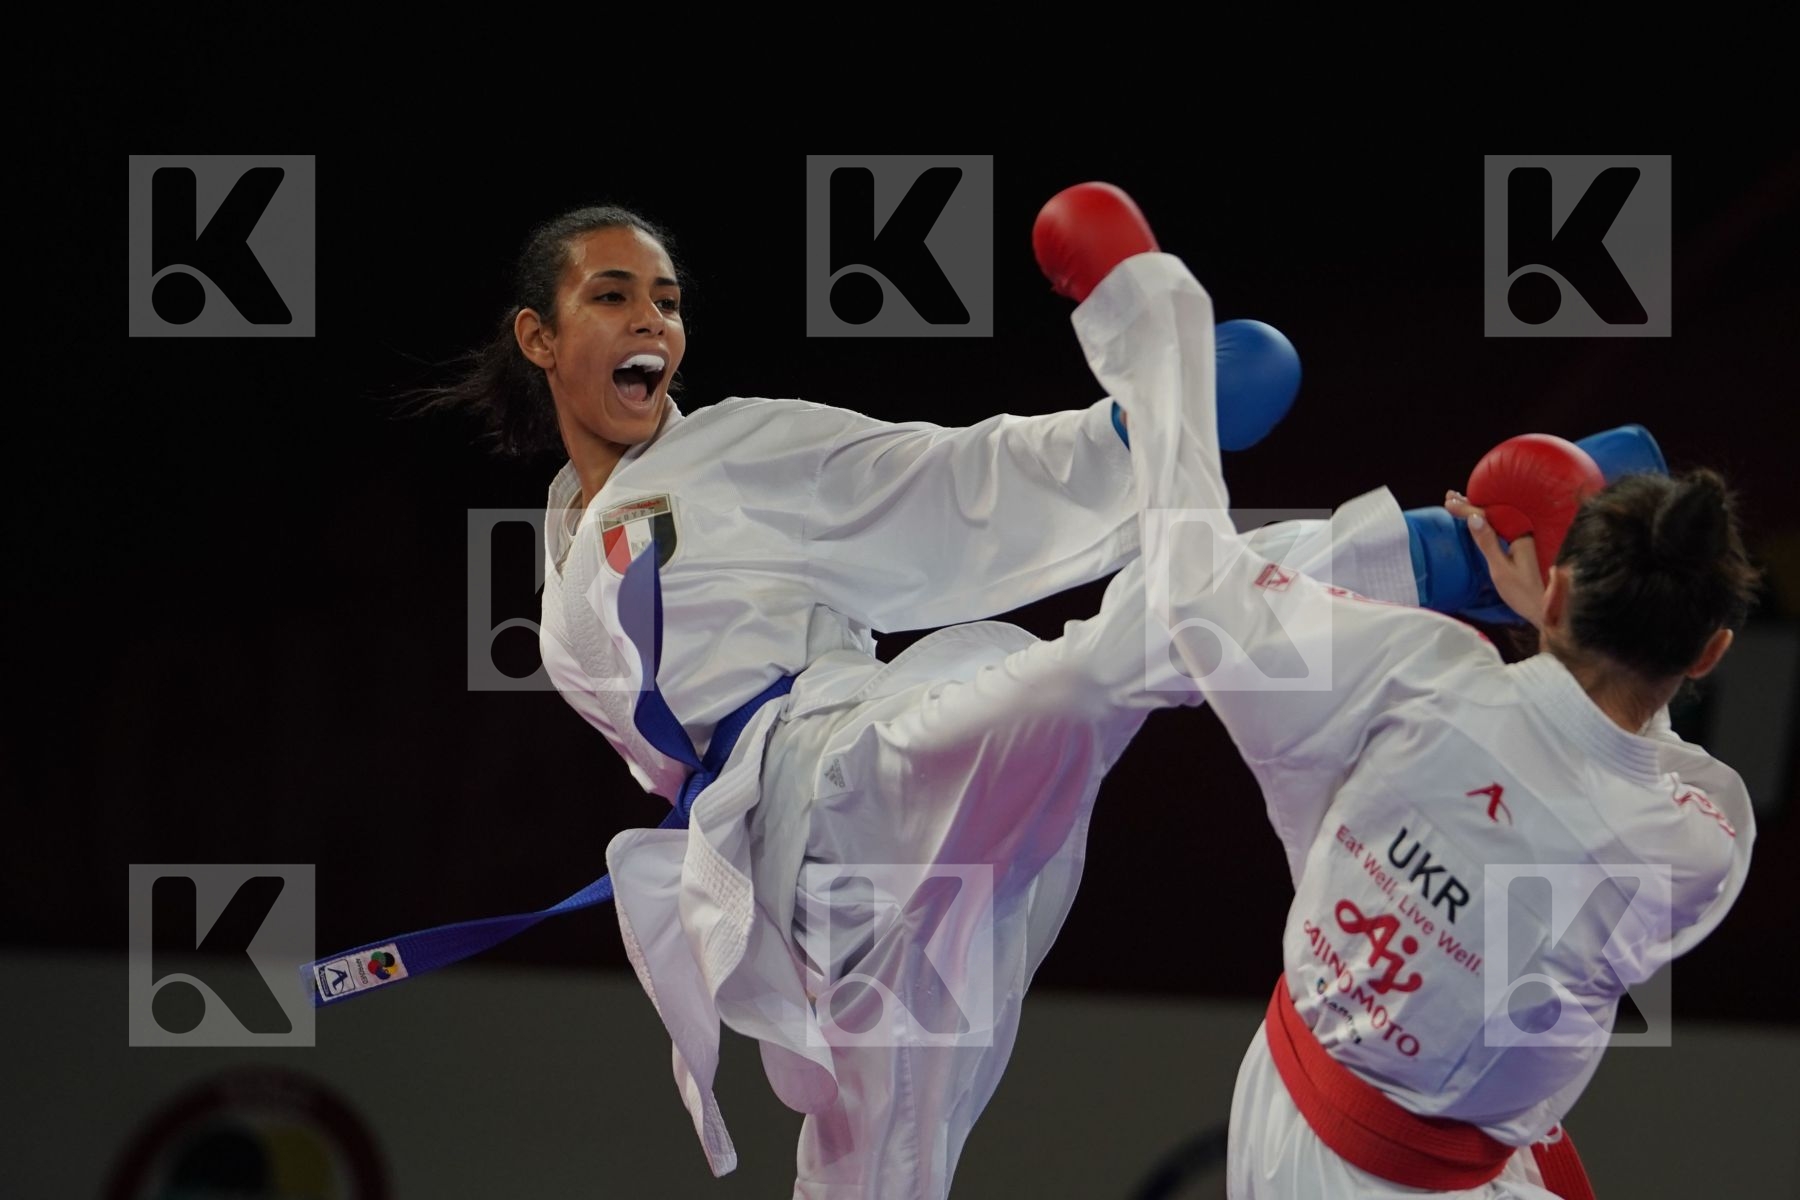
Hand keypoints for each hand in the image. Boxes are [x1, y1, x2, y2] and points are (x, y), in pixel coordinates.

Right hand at [1444, 490, 1546, 627]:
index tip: (1448, 503)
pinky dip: (1485, 522)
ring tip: (1460, 502)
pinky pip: (1500, 527)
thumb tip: (1474, 518)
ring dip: (1477, 511)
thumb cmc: (1523, 593)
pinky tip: (1477, 520)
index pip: (1489, 516)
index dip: (1467, 509)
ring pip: (1496, 519)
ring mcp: (1522, 540)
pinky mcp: (1519, 547)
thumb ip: (1487, 543)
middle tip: (1450, 496)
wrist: (1544, 610)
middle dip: (1471, 504)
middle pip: (1494, 512)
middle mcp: (1523, 533)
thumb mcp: (1501, 569)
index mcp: (1520, 535)